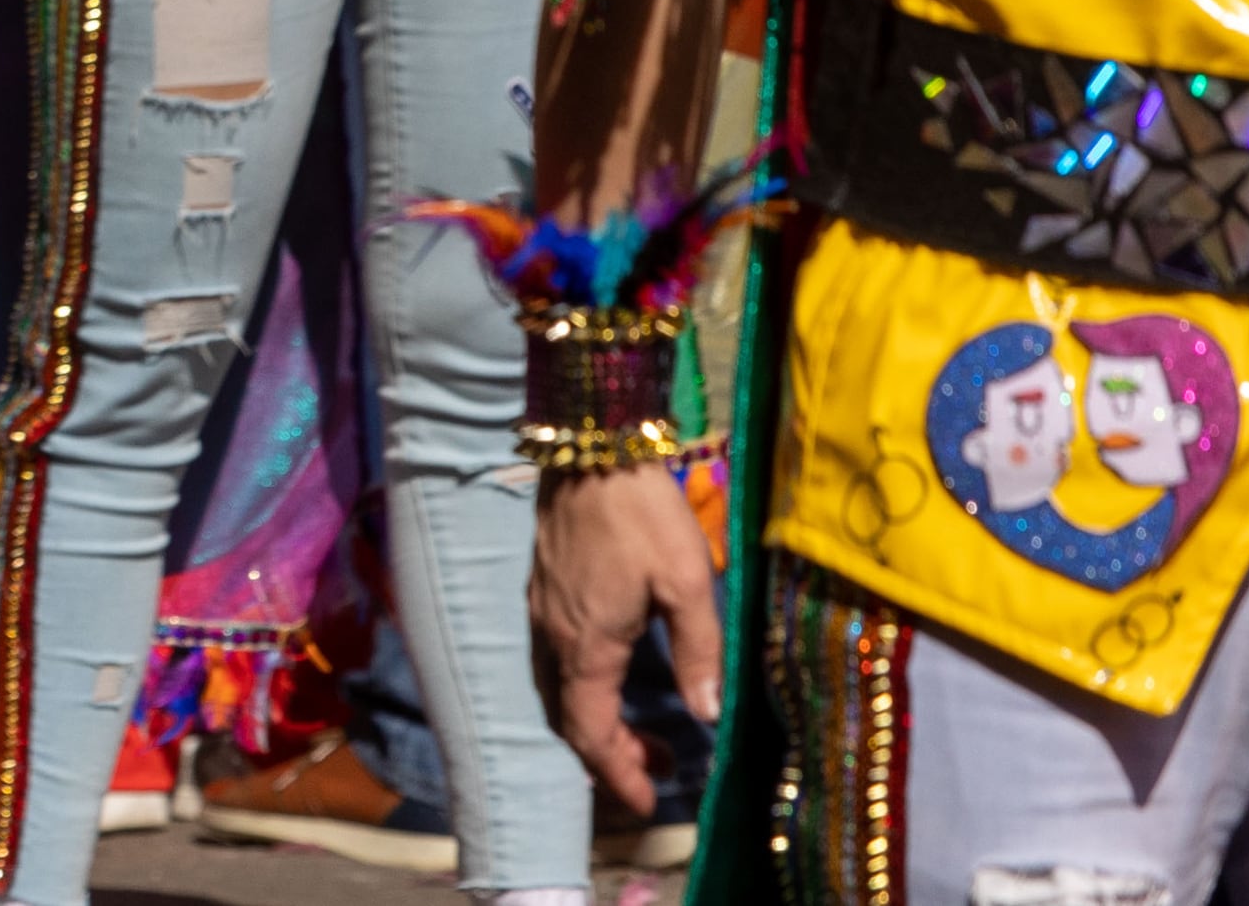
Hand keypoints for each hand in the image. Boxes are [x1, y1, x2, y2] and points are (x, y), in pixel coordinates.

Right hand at [532, 460, 722, 818]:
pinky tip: (613, 675)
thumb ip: (698, 651)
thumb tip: (707, 713)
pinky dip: (584, 687)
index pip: (589, 730)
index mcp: (587, 642)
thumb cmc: (642, 515)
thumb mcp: (687, 582)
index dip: (617, 773)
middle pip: (568, 715)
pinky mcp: (543, 587)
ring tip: (642, 732)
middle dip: (609, 753)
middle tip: (657, 768)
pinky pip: (555, 658)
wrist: (588, 447)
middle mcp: (553, 634)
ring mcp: (541, 609)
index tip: (647, 802)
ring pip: (558, 687)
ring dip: (596, 720)